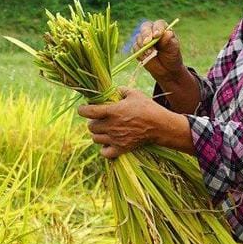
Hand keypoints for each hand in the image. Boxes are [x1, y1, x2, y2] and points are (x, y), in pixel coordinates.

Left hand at [76, 87, 193, 157]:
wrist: (160, 126)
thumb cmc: (147, 107)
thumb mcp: (134, 94)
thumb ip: (120, 90)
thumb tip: (112, 90)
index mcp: (112, 112)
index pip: (88, 112)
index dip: (82, 110)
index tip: (83, 109)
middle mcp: (111, 126)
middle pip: (90, 127)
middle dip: (93, 122)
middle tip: (99, 119)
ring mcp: (116, 139)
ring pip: (95, 139)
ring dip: (98, 134)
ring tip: (104, 130)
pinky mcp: (122, 149)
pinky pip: (104, 153)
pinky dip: (104, 149)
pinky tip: (109, 143)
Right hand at [132, 19, 184, 82]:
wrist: (166, 69)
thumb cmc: (172, 56)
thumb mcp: (174, 49)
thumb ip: (170, 41)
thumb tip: (168, 33)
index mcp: (162, 29)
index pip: (158, 24)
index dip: (157, 28)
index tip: (157, 35)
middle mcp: (152, 31)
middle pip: (145, 27)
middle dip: (145, 34)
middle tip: (147, 42)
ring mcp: (144, 39)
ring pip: (138, 37)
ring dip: (143, 46)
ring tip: (150, 54)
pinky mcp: (138, 48)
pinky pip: (135, 48)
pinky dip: (139, 52)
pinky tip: (145, 58)